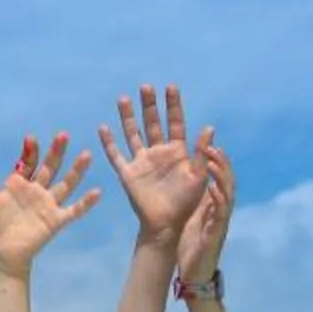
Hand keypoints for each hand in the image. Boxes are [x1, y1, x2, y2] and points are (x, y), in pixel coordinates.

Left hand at [0, 132, 98, 270]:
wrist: (0, 255)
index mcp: (20, 185)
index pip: (29, 163)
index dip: (30, 151)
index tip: (31, 139)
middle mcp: (37, 191)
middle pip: (50, 168)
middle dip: (56, 152)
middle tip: (63, 135)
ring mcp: (48, 205)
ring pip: (66, 184)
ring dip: (76, 170)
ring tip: (86, 154)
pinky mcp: (56, 220)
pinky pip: (74, 210)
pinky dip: (86, 203)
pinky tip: (97, 192)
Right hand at [98, 85, 212, 242]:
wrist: (166, 224)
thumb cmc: (186, 202)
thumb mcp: (200, 176)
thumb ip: (203, 152)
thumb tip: (209, 126)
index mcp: (177, 151)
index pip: (175, 122)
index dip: (173, 105)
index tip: (171, 87)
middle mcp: (158, 152)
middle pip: (152, 123)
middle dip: (149, 105)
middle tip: (146, 87)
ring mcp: (142, 162)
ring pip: (133, 134)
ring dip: (128, 117)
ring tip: (123, 98)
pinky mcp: (128, 174)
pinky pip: (116, 155)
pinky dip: (108, 142)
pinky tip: (103, 128)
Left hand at [178, 144, 235, 284]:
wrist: (193, 274)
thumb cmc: (192, 245)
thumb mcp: (192, 216)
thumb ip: (193, 198)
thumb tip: (185, 178)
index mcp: (214, 204)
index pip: (219, 178)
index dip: (217, 162)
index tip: (209, 146)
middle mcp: (221, 210)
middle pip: (227, 181)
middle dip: (221, 163)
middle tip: (213, 147)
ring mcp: (221, 221)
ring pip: (227, 194)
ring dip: (221, 177)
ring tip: (212, 162)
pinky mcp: (216, 234)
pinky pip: (220, 214)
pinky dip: (217, 199)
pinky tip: (212, 188)